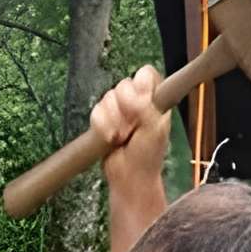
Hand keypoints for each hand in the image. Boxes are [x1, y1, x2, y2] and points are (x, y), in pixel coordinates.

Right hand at [90, 68, 170, 188]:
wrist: (130, 178)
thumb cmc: (148, 156)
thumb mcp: (155, 129)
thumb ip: (145, 107)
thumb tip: (131, 95)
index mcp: (155, 99)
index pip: (146, 74)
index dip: (140, 84)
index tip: (140, 101)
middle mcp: (137, 101)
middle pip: (123, 85)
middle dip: (124, 108)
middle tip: (132, 127)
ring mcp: (119, 111)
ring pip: (107, 98)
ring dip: (113, 120)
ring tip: (121, 137)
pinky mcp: (103, 120)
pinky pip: (95, 112)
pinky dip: (101, 126)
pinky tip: (109, 139)